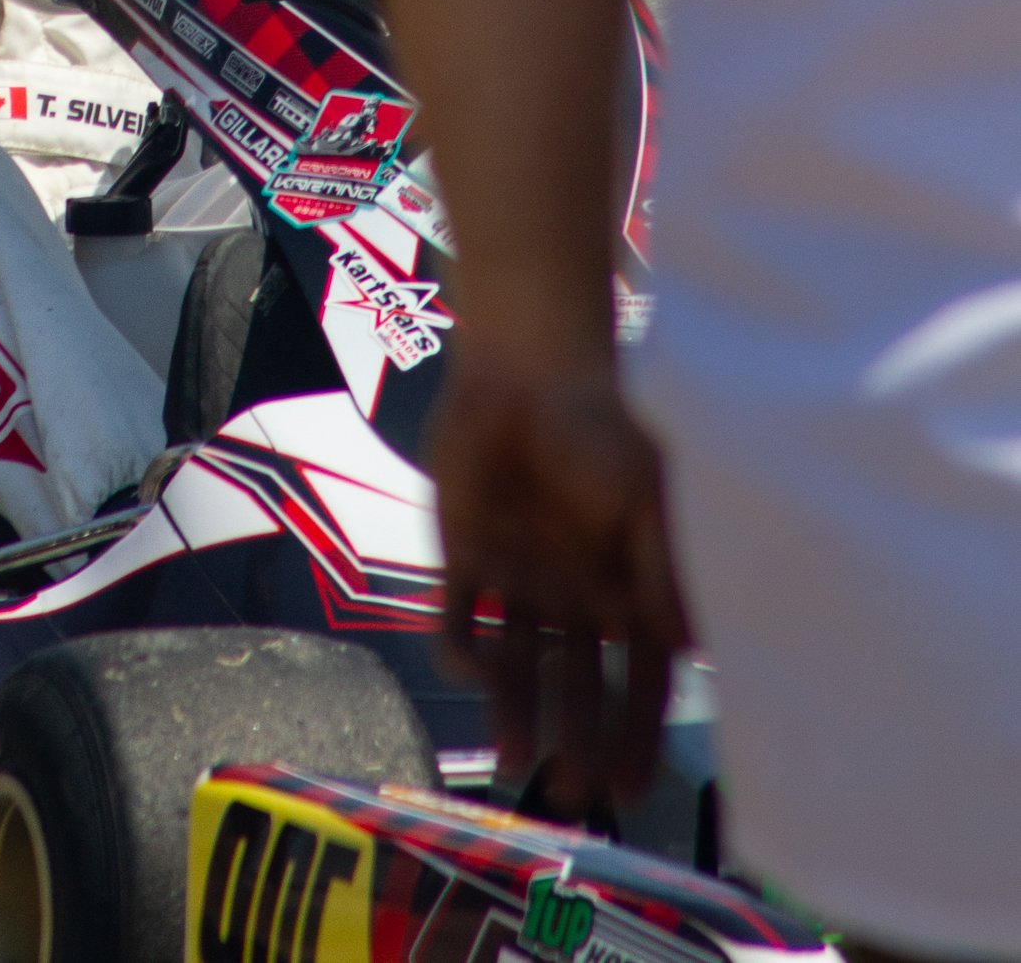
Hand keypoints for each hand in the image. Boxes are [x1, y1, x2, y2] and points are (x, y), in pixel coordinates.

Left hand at [432, 338, 689, 810]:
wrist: (524, 366)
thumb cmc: (602, 425)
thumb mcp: (650, 496)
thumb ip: (666, 571)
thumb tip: (699, 653)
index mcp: (627, 589)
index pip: (637, 681)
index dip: (636, 734)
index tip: (632, 788)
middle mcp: (575, 597)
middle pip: (578, 688)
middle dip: (577, 740)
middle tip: (572, 792)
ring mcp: (518, 580)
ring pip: (519, 666)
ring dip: (516, 712)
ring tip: (515, 760)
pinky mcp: (464, 558)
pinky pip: (459, 618)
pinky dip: (462, 648)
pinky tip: (472, 670)